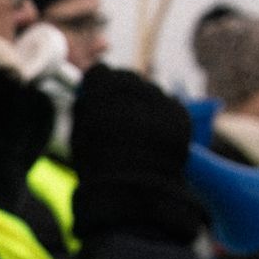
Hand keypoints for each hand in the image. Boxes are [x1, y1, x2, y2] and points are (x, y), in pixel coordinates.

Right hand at [68, 65, 205, 245]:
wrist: (133, 185)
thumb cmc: (97, 162)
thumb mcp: (79, 132)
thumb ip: (86, 109)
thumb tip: (91, 99)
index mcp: (104, 84)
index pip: (101, 73)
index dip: (98, 88)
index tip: (97, 102)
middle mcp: (133, 83)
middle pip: (129, 81)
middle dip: (125, 95)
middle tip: (121, 121)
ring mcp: (159, 96)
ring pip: (151, 94)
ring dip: (145, 107)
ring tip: (140, 135)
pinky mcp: (179, 112)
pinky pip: (170, 109)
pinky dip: (164, 121)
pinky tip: (156, 141)